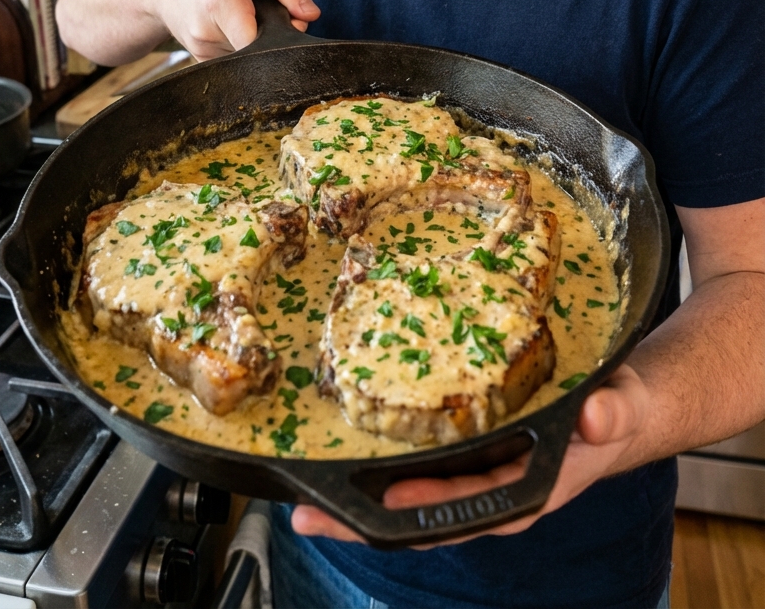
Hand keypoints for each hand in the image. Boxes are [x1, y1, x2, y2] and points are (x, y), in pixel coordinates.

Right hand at [135, 0, 319, 59]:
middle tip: (264, 6)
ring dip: (257, 36)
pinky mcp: (202, 61)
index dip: (284, 36)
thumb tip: (312, 16)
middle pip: (262, 49)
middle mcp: (208, 34)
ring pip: (251, 55)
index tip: (290, 21)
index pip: (261, 44)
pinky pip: (238, 60)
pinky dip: (243, 44)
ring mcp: (202, 52)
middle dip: (274, 32)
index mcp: (221, 5)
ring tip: (241, 10)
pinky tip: (231, 23)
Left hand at [292, 364, 649, 546]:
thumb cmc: (616, 408)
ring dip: (363, 503)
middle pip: (427, 517)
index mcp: (530, 487)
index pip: (472, 507)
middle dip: (368, 523)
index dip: (429, 508)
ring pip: (414, 500)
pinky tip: (344, 462)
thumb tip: (595, 419)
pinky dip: (381, 471)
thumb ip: (611, 413)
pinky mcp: (465, 457)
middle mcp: (495, 490)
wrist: (617, 407)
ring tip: (308, 504)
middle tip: (310, 517)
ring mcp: (476, 477)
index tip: (386, 502)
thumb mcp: (621, 405)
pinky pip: (419, 470)